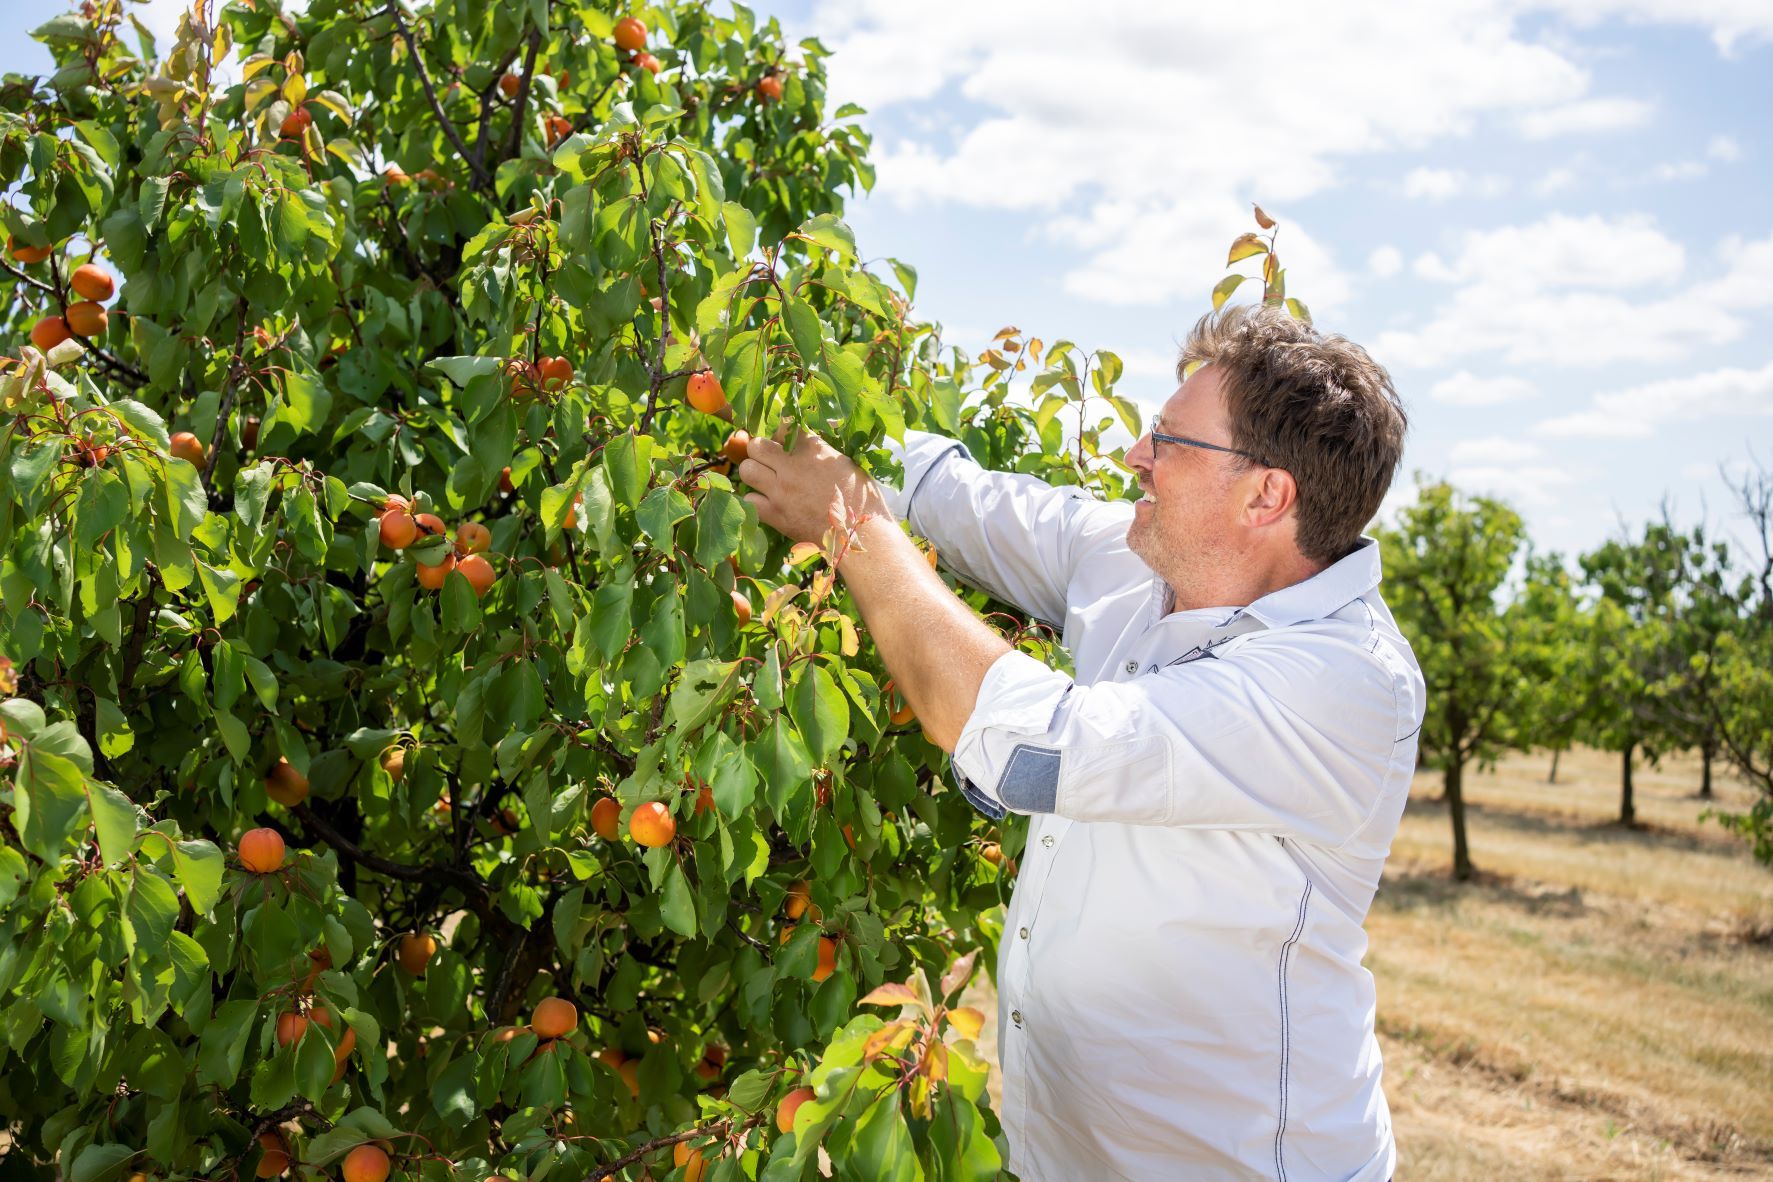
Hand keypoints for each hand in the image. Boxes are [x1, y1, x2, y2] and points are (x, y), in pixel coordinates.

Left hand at [737, 422, 890, 546]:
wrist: (862, 536)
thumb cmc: (861, 499)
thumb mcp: (845, 463)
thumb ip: (820, 451)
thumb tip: (804, 442)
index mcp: (814, 449)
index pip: (783, 427)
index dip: (782, 435)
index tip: (786, 444)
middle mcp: (793, 466)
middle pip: (756, 446)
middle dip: (760, 451)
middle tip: (770, 462)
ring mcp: (781, 491)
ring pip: (747, 470)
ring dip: (754, 473)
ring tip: (766, 481)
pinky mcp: (776, 515)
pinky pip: (750, 500)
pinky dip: (756, 501)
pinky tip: (768, 503)